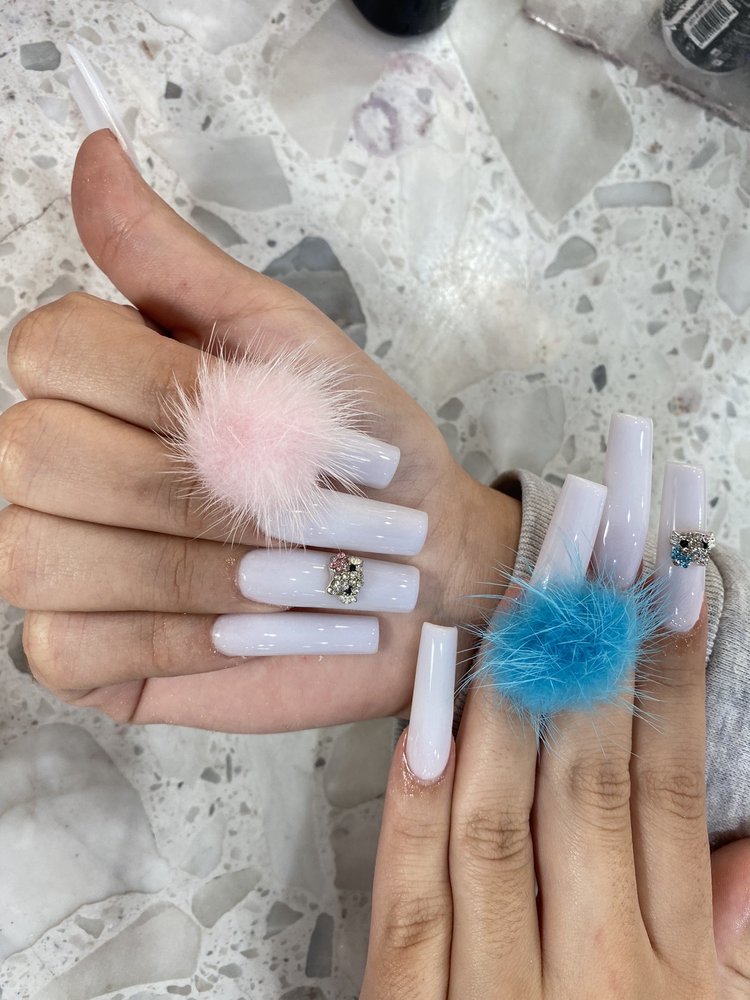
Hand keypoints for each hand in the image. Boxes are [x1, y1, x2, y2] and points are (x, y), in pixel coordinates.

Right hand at [0, 129, 519, 731]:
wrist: (423, 567)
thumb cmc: (364, 452)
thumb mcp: (285, 346)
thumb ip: (181, 266)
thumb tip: (95, 151)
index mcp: (104, 379)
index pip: (49, 348)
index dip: (157, 386)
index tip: (269, 417)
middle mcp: (60, 467)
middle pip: (38, 457)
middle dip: (191, 493)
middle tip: (310, 516)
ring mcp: (61, 564)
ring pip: (41, 557)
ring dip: (193, 571)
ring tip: (302, 579)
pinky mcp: (85, 653)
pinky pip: (71, 649)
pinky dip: (177, 641)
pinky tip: (253, 632)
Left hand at [362, 610, 749, 997]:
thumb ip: (727, 948)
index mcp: (671, 973)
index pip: (670, 796)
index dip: (671, 689)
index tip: (666, 605)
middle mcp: (594, 974)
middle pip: (589, 787)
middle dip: (590, 667)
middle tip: (587, 576)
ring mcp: (497, 992)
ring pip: (497, 823)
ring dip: (501, 710)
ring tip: (514, 624)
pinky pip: (413, 898)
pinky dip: (414, 807)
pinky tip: (420, 730)